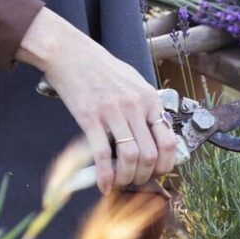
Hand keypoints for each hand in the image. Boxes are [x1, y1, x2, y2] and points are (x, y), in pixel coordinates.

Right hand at [16, 8, 175, 193]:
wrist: (71, 53)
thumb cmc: (102, 68)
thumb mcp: (134, 82)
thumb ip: (145, 107)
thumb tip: (155, 133)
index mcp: (149, 99)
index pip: (168, 140)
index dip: (166, 163)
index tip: (157, 171)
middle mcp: (135, 106)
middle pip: (150, 153)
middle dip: (145, 174)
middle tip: (137, 180)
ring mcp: (113, 112)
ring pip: (129, 156)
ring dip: (126, 177)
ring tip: (121, 182)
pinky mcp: (89, 117)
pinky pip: (101, 154)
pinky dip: (104, 175)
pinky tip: (104, 184)